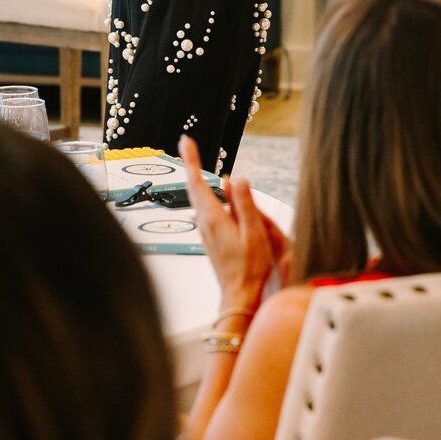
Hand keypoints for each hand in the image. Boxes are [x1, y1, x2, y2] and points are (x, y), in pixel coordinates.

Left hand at [180, 135, 275, 310]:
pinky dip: (208, 195)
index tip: (187, 141)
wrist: (241, 298)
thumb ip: (245, 205)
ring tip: (195, 161)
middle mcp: (205, 223)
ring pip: (201, 199)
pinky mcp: (211, 238)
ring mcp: (206, 232)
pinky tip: (217, 193)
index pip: (197, 183)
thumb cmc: (251, 269)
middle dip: (191, 164)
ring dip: (200, 179)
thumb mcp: (254, 233)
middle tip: (187, 144)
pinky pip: (207, 209)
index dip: (191, 160)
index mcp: (213, 219)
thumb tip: (236, 178)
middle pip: (195, 188)